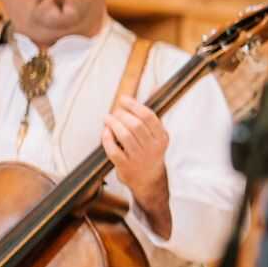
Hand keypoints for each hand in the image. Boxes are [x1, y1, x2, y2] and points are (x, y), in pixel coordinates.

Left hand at [103, 95, 170, 234]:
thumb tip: (156, 85)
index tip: (124, 99)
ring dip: (113, 124)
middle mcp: (152, 148)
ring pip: (124, 136)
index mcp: (162, 138)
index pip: (149, 117)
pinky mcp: (125, 166)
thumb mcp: (158, 135)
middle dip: (122, 115)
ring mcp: (138, 158)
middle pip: (136, 125)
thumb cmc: (151, 152)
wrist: (149, 181)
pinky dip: (107, 139)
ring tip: (107, 118)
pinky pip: (114, 150)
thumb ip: (153, 113)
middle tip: (115, 111)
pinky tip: (105, 132)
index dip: (134, 105)